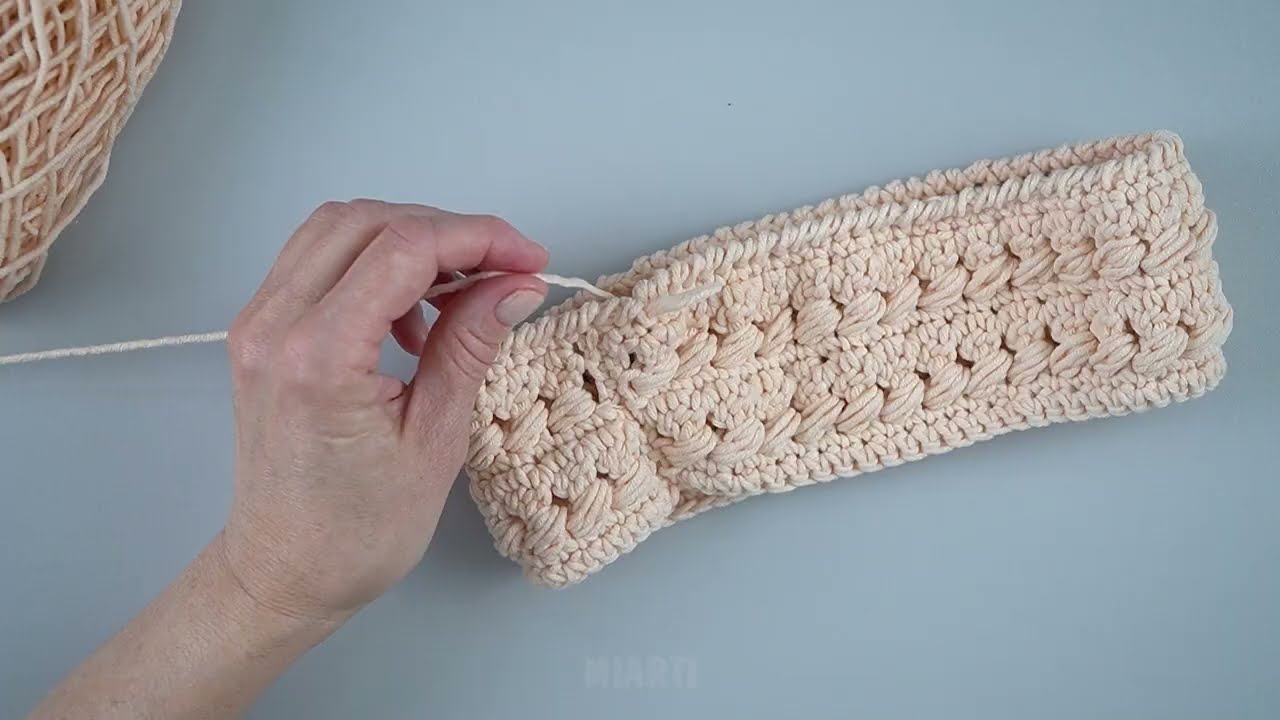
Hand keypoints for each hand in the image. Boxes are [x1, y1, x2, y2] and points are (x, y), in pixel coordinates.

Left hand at [218, 200, 548, 622]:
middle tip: (506, 269)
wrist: (283, 572)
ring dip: (410, 240)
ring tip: (461, 292)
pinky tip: (413, 316)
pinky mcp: (262, 330)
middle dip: (449, 232)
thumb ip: (470, 346)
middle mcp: (275, 325)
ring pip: (340, 227)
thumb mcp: (435, 441)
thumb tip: (515, 286)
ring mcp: (259, 322)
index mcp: (318, 358)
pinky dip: (375, 263)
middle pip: (370, 221)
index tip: (529, 260)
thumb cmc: (356, 532)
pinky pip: (320, 260)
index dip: (478, 239)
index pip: (404, 249)